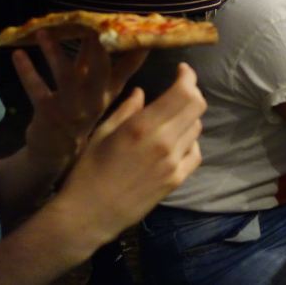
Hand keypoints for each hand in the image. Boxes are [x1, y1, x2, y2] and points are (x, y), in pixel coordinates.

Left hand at [13, 31, 146, 177]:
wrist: (57, 153)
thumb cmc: (82, 117)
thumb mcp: (102, 94)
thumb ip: (112, 69)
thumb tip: (137, 48)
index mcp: (109, 92)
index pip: (128, 67)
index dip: (136, 47)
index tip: (142, 26)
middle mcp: (95, 98)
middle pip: (100, 67)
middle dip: (97, 44)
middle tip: (92, 22)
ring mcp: (71, 106)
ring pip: (66, 74)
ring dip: (54, 52)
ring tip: (43, 32)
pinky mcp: (47, 111)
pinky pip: (36, 88)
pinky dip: (27, 71)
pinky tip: (18, 55)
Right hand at [51, 63, 205, 244]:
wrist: (90, 215)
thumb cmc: (88, 171)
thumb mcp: (102, 134)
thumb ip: (126, 110)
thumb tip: (142, 92)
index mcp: (143, 126)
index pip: (183, 92)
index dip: (188, 77)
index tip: (182, 70)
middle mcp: (164, 141)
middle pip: (197, 106)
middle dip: (192, 92)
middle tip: (180, 90)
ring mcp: (174, 162)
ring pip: (197, 127)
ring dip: (189, 118)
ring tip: (171, 119)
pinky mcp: (177, 179)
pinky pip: (196, 152)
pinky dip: (190, 142)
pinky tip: (176, 142)